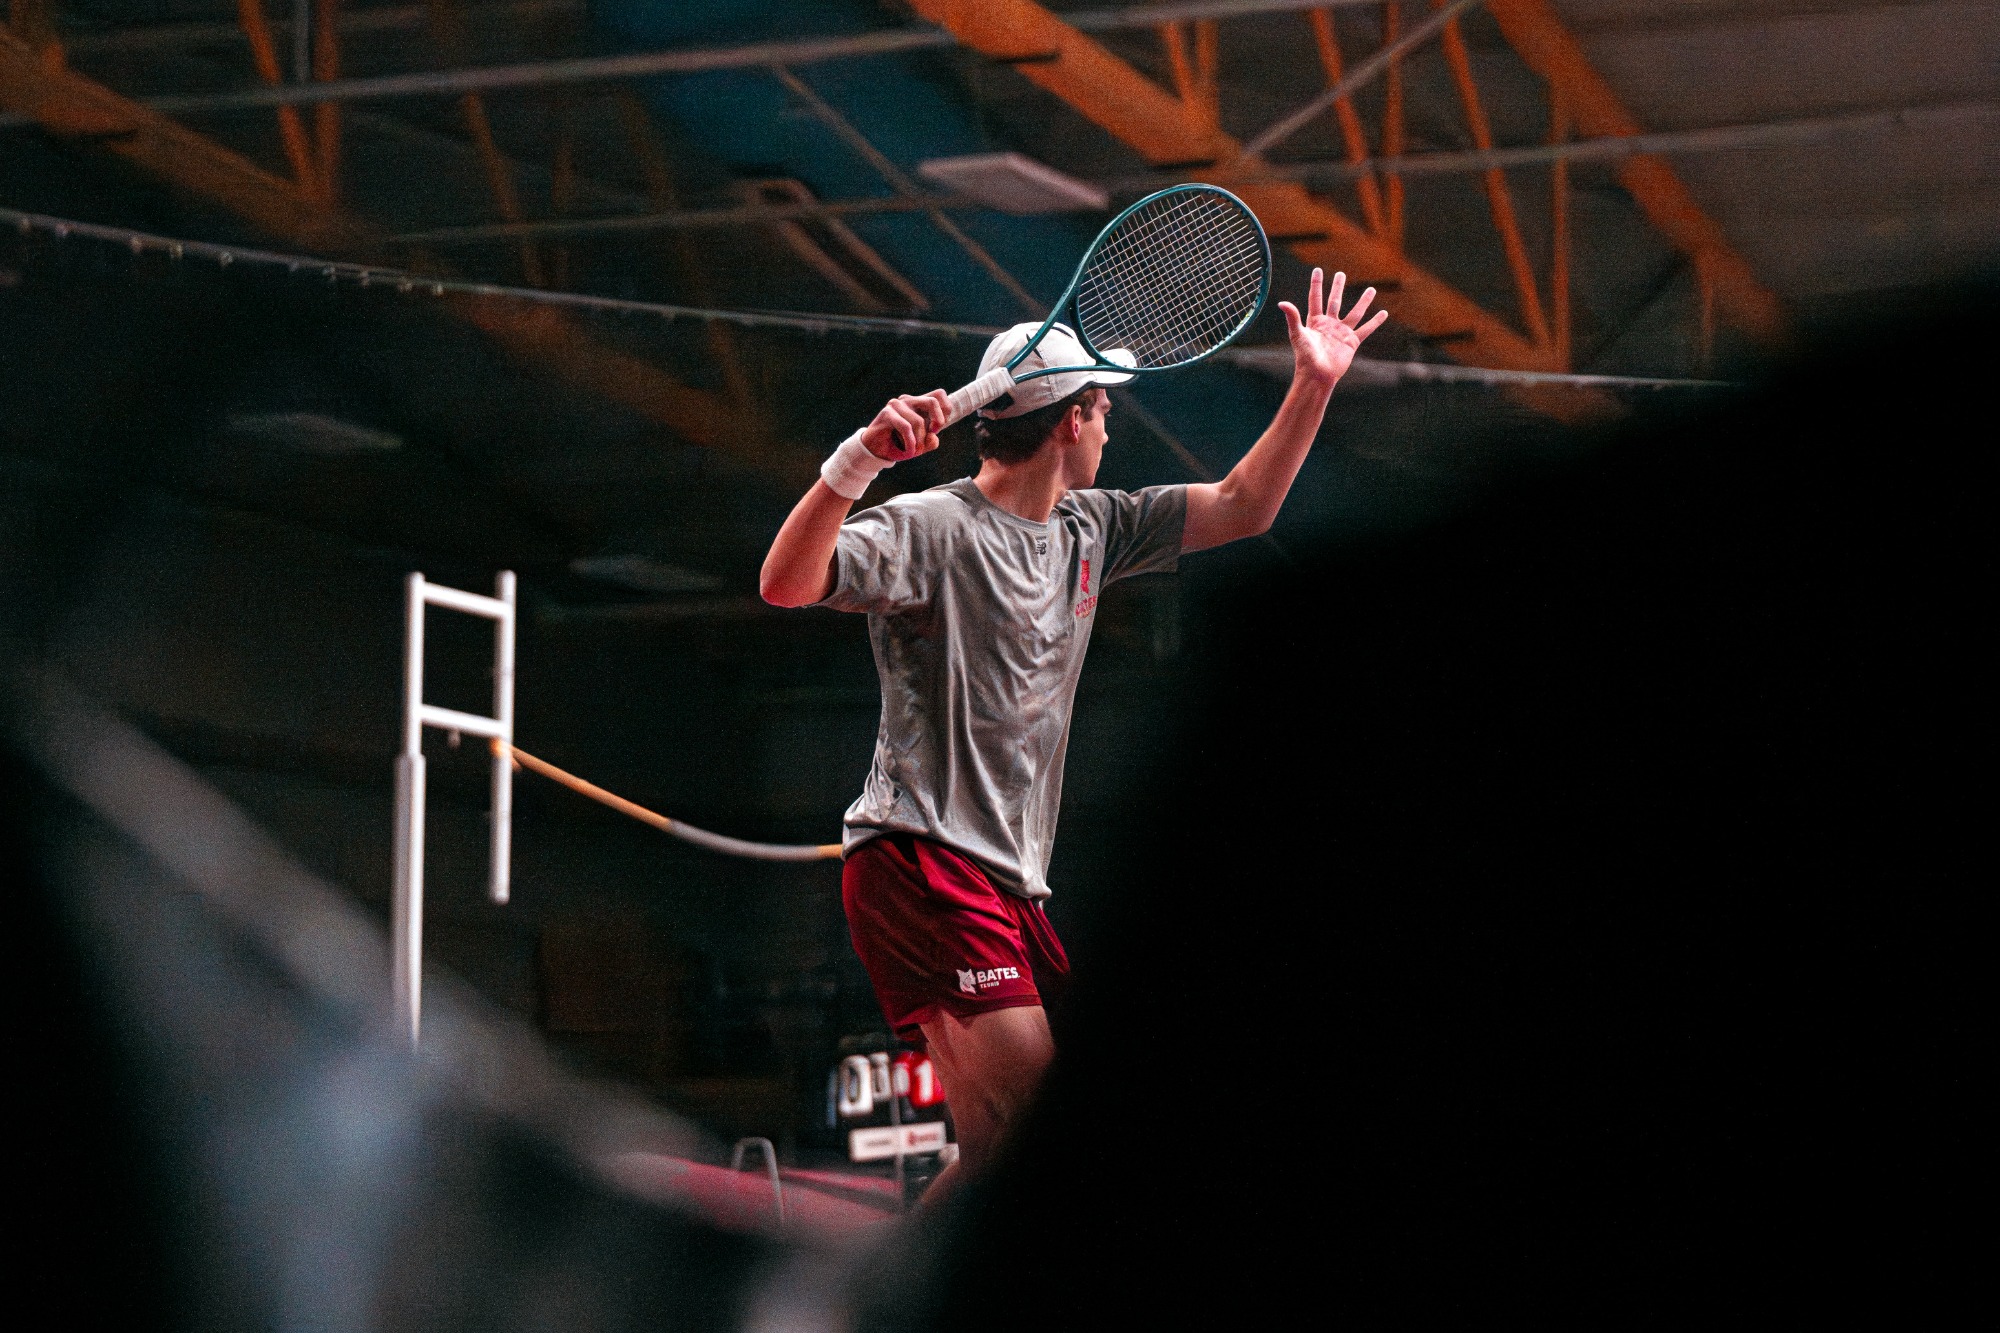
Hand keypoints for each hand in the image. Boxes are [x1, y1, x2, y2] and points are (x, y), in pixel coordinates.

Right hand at [860, 390, 950, 461]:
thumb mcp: (921, 445)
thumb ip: (931, 442)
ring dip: (919, 442)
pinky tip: (909, 452)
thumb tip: (933, 436)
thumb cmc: (900, 445)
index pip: (939, 395)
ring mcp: (897, 405)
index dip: (946, 410)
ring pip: (918, 421)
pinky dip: (910, 443)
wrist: (876, 451)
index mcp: (918, 403)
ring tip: (915, 452)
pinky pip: (906, 427)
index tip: (938, 427)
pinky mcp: (887, 413)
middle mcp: (908, 400)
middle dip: (938, 421)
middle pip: (932, 402)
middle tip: (933, 434)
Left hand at [1279, 269, 1388, 387]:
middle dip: (1338, 287)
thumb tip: (1281, 303)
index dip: (1316, 284)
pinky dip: (1375, 322)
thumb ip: (1292, 318)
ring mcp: (1341, 332)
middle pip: (1335, 301)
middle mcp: (1329, 324)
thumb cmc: (1305, 357)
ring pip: (1355, 312)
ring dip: (1363, 301)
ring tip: (1371, 289)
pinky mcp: (1352, 342)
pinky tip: (1384, 313)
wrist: (1317, 374)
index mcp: (1315, 321)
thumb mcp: (1298, 335)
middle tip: (1341, 274)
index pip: (1316, 298)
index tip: (1317, 270)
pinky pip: (1366, 329)